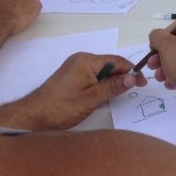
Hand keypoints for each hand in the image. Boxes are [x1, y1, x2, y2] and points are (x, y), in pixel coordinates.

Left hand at [21, 52, 145, 129]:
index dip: (131, 71)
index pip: (116, 61)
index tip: (142, 83)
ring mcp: (75, 67)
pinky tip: (104, 94)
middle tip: (134, 89)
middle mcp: (81, 59)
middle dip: (122, 76)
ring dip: (111, 81)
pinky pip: (92, 75)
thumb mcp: (92, 98)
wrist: (33, 116)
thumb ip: (113, 87)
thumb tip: (133, 78)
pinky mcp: (71, 75)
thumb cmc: (63, 107)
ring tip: (120, 93)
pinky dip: (101, 83)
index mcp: (86, 60)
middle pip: (109, 64)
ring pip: (101, 71)